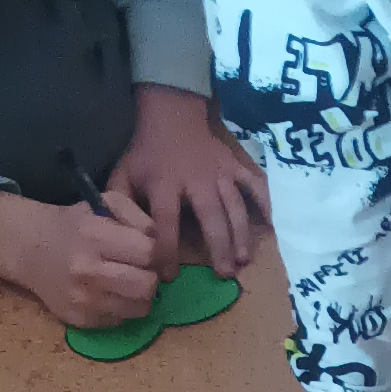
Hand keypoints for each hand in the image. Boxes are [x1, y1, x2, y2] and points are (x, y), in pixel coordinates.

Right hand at [0, 182, 160, 328]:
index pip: (148, 252)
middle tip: (140, 269)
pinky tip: (108, 293)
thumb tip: (160, 245)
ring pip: (140, 308)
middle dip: (150, 276)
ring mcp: (82, 300)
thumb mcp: (105, 203)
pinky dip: (121, 308)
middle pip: (148, 285)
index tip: (143, 249)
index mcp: (93, 236)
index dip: (153, 251)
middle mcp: (87, 270)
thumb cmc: (74, 224)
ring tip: (127, 282)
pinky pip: (121, 321)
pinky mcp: (80, 321)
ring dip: (140, 296)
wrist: (29, 249)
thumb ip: (139, 217)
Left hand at [107, 83, 268, 276]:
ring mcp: (219, 172)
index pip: (165, 223)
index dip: (167, 251)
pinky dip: (265, 203)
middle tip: (224, 274)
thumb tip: (120, 237)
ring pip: (235, 206)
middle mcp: (196, 179)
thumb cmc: (147, 153)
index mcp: (164, 184)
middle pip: (210, 217)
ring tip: (244, 261)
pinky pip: (254, 183)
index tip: (170, 276)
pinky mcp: (235, 165)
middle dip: (218, 247)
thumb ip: (120, 205)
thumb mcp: (124, 175)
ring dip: (241, 234)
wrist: (172, 115)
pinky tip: (270, 226)